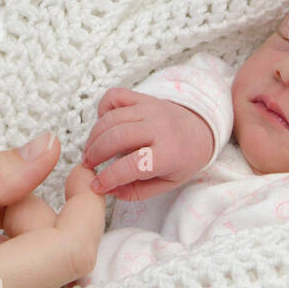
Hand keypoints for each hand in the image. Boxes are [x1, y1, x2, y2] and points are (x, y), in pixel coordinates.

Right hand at [82, 89, 214, 199]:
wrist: (201, 130)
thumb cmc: (183, 160)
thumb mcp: (168, 183)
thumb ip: (137, 191)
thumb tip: (108, 191)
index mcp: (169, 153)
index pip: (133, 165)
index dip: (110, 177)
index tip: (96, 185)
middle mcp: (159, 127)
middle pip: (117, 136)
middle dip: (96, 153)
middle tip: (88, 165)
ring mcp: (150, 108)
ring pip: (112, 118)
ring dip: (94, 136)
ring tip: (91, 151)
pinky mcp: (143, 97)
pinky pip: (115, 96)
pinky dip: (103, 109)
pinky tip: (103, 125)